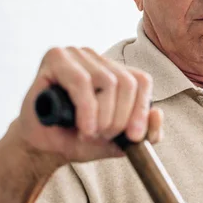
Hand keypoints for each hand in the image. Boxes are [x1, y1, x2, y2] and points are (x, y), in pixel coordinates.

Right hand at [12, 46, 162, 167]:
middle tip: (103, 136)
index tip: (133, 137)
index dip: (141, 110)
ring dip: (101, 116)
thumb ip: (146, 133)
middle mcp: (98, 59)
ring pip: (107, 81)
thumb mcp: (120, 143)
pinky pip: (81, 81)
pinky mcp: (55, 57)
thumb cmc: (80, 140)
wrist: (45, 148)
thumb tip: (157, 113)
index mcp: (116, 72)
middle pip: (126, 82)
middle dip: (119, 117)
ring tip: (89, 132)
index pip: (142, 81)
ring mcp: (76, 54)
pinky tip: (83, 127)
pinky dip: (87, 109)